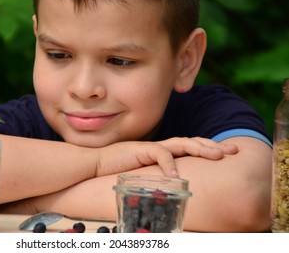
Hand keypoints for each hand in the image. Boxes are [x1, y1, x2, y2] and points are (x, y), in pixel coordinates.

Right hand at [96, 137, 237, 177]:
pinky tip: (177, 175)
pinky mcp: (140, 150)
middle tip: (233, 150)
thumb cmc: (117, 169)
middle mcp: (160, 146)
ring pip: (181, 143)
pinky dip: (169, 164)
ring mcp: (151, 147)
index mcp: (162, 151)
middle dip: (213, 145)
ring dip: (200, 149)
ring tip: (217, 156)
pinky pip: (159, 154)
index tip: (226, 153)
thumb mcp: (143, 173)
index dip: (208, 148)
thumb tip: (172, 186)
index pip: (190, 146)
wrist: (95, 163)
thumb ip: (157, 175)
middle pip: (192, 142)